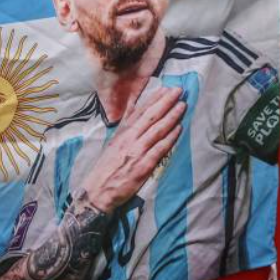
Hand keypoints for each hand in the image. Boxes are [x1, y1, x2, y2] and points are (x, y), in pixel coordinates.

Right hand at [82, 85, 185, 212]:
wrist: (97, 191)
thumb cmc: (106, 168)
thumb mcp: (112, 144)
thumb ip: (124, 129)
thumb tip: (134, 115)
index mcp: (121, 133)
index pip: (138, 112)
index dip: (152, 99)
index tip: (164, 89)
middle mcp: (128, 139)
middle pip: (150, 117)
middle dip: (165, 102)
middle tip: (178, 90)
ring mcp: (136, 151)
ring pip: (156, 130)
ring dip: (171, 116)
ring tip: (182, 105)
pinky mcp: (142, 166)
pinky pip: (159, 149)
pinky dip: (170, 138)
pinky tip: (179, 129)